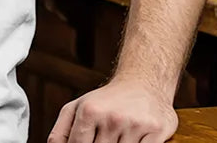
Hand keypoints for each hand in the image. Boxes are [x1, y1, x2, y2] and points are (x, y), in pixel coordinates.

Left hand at [47, 78, 177, 142]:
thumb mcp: (77, 108)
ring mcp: (134, 125)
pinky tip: (135, 138)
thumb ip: (61, 132)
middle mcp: (112, 117)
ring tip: (119, 136)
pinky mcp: (156, 131)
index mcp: (89, 111)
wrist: (143, 81)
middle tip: (105, 137)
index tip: (90, 142)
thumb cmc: (107, 99)